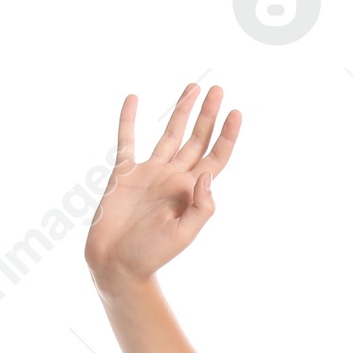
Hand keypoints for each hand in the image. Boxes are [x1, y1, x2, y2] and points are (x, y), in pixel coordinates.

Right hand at [85, 83, 240, 288]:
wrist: (116, 264)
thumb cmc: (151, 256)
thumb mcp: (184, 235)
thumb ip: (201, 207)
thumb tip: (207, 176)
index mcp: (190, 192)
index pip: (214, 158)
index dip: (227, 136)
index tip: (236, 112)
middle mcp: (173, 178)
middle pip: (196, 139)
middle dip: (208, 115)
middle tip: (219, 90)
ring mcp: (149, 173)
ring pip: (169, 134)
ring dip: (181, 111)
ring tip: (193, 87)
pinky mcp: (125, 173)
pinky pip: (127, 140)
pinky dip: (129, 119)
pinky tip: (134, 98)